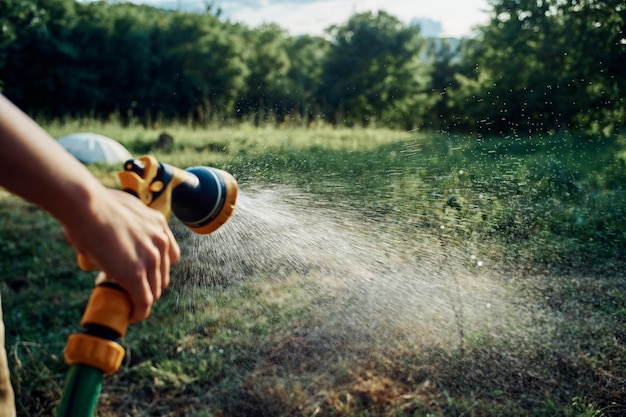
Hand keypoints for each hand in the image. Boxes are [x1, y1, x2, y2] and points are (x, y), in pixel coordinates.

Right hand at [63, 188, 179, 322]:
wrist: (86, 206)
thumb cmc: (92, 204)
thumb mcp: (121, 210)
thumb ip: (127, 223)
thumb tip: (112, 230)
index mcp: (158, 224)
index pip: (169, 254)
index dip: (157, 267)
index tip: (143, 273)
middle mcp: (160, 241)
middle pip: (162, 274)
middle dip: (149, 284)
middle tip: (132, 290)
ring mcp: (150, 259)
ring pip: (154, 290)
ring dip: (143, 299)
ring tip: (130, 304)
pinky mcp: (135, 275)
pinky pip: (143, 301)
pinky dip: (139, 312)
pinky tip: (132, 316)